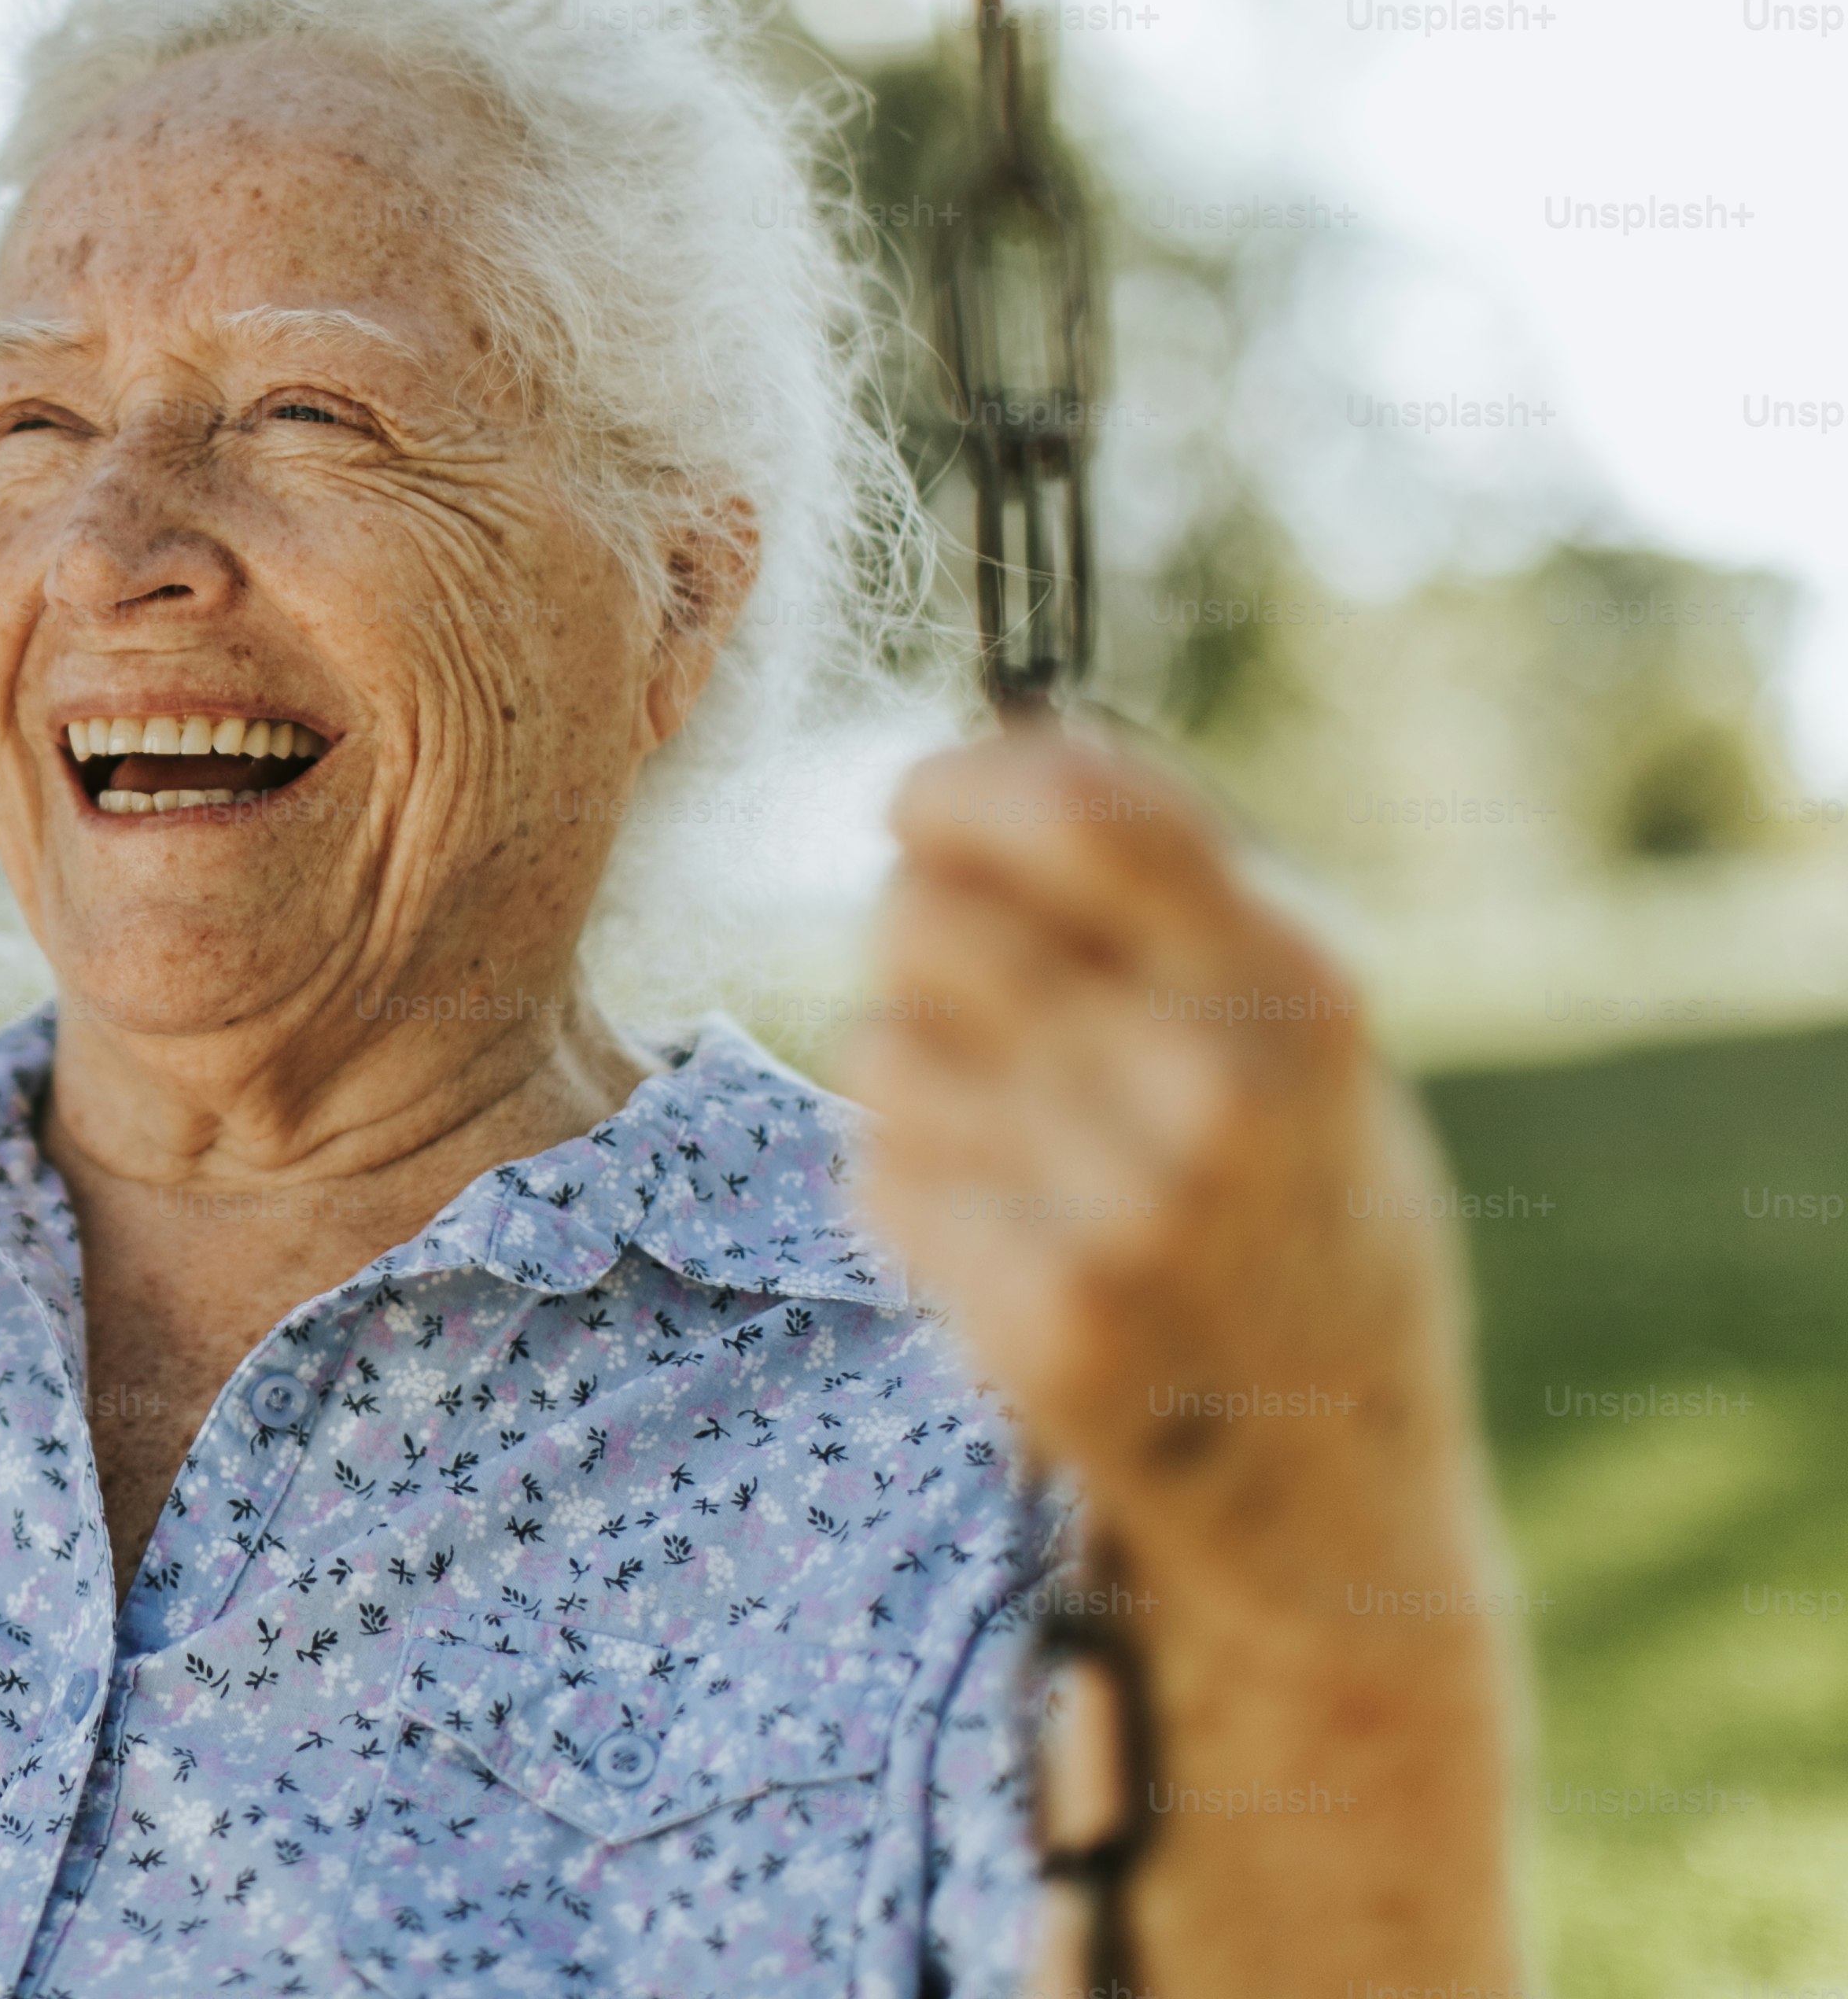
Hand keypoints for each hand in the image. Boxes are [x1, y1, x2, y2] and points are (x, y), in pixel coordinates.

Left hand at [845, 722, 1485, 1618]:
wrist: (1340, 1474)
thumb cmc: (1296, 1196)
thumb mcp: (1300, 1021)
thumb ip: (1169, 884)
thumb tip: (1007, 742)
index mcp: (1298, 985)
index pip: (1077, 807)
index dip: (959, 786)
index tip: (923, 804)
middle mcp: (1220, 1094)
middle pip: (924, 916)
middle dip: (923, 936)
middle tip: (982, 1002)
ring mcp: (1133, 1222)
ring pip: (880, 1046)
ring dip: (918, 1077)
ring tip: (1026, 1141)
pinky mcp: (1045, 1332)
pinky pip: (877, 1176)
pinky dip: (915, 1192)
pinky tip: (1013, 1233)